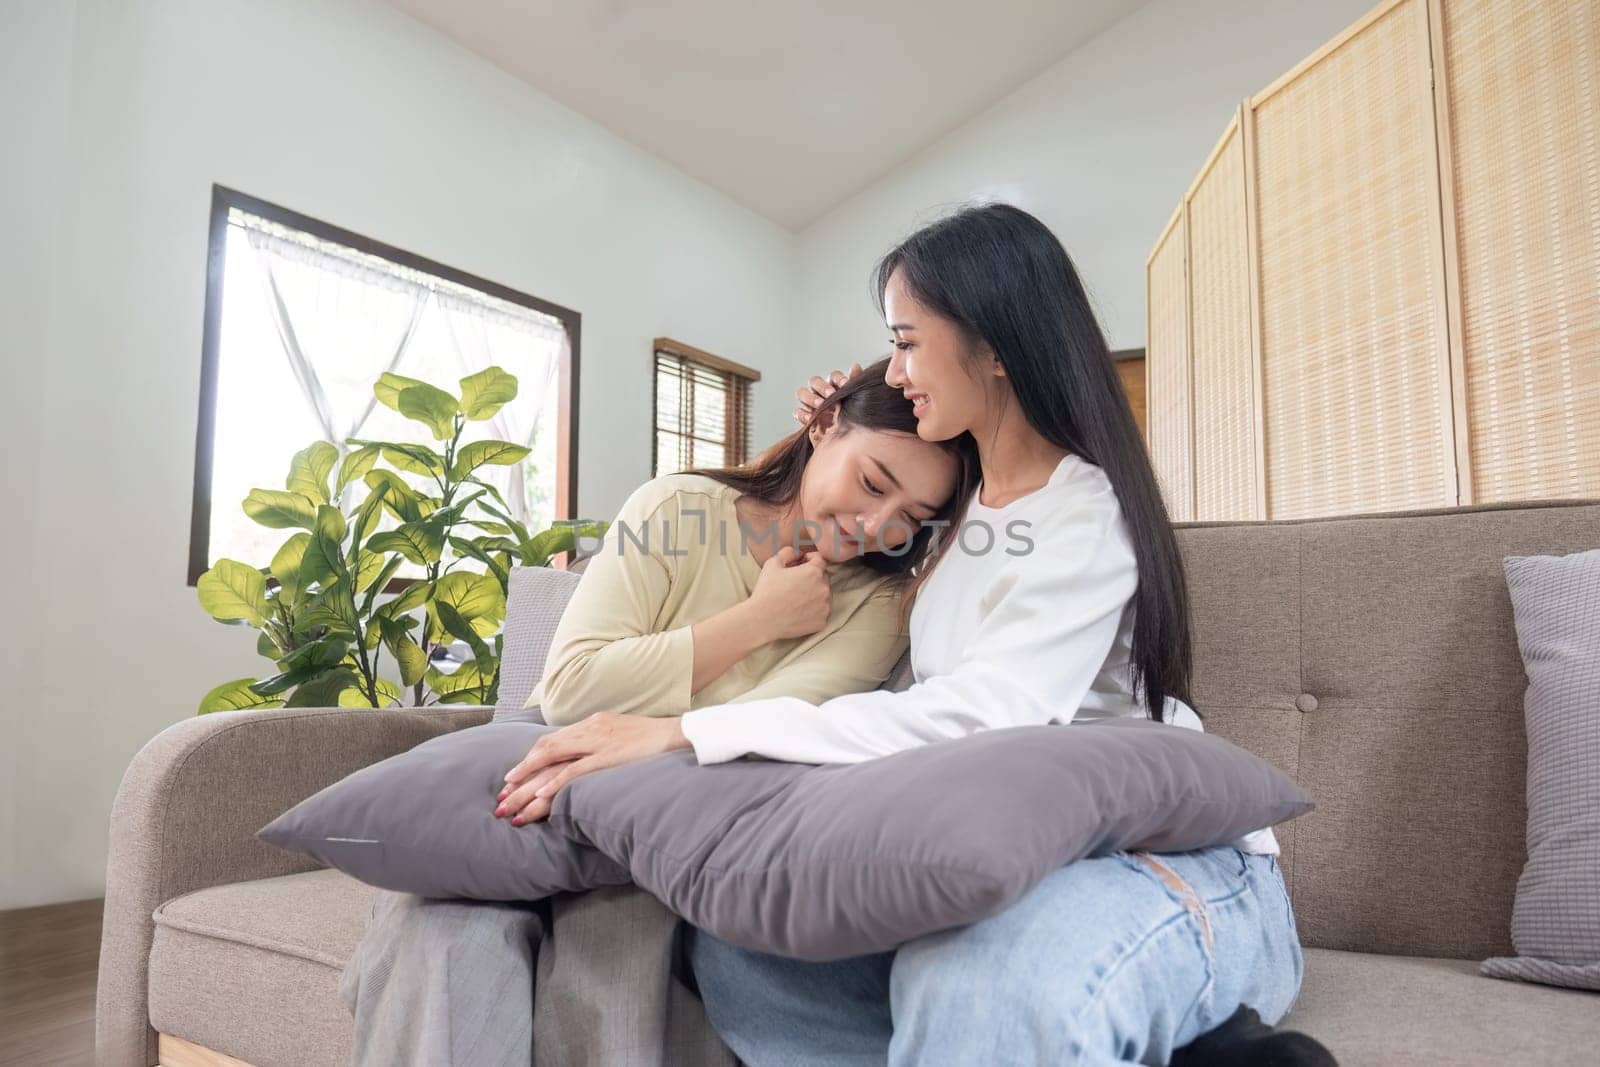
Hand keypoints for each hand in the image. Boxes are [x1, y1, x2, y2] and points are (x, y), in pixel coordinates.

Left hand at [496, 713, 689, 824]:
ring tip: (512, 803)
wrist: (678, 734)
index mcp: (592, 724)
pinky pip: (576, 771)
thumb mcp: (620, 737)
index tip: (513, 781)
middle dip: (520, 776)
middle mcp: (590, 730)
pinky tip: (542, 797)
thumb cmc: (653, 741)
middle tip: (502, 797)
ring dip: (529, 784)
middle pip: (544, 752)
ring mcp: (599, 742)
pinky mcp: (610, 757)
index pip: (550, 742)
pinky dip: (557, 784)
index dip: (528, 762)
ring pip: (553, 762)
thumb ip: (599, 746)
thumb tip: (580, 764)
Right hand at [748, 545, 830, 639]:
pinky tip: (797, 611)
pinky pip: (820, 613)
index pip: (819, 559)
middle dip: (811, 577)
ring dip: (813, 594)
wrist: (762, 621)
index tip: (799, 564)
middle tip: (794, 582)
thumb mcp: (772, 563)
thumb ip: (788, 552)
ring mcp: (824, 607)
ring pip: (823, 596)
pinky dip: (813, 611)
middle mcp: (824, 589)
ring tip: (794, 598)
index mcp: (814, 572)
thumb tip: (797, 552)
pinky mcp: (821, 622)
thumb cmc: (766, 591)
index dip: (808, 559)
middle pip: (822, 577)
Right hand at [794, 363, 863, 425]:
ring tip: (820, 405)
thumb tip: (855, 366)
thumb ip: (855, 384)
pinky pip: (798, 412)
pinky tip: (811, 418)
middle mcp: (821, 393)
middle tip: (830, 395)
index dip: (838, 379)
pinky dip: (802, 414)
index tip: (845, 385)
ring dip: (810, 397)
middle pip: (814, 381)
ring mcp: (811, 404)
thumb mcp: (855, 401)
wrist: (845, 440)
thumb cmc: (850, 418)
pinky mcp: (806, 417)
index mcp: (835, 386)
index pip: (833, 376)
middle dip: (822, 387)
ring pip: (802, 393)